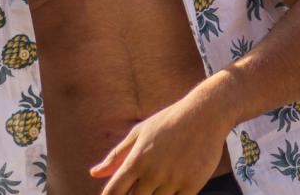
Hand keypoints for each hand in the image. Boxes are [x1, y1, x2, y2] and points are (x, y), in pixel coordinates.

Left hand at [90, 96, 230, 193]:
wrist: (206, 113)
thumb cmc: (170, 121)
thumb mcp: (140, 132)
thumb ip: (116, 156)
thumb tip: (94, 173)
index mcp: (136, 159)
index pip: (113, 192)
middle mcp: (153, 172)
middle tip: (143, 188)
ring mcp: (173, 180)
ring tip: (157, 185)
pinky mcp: (192, 185)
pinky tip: (171, 190)